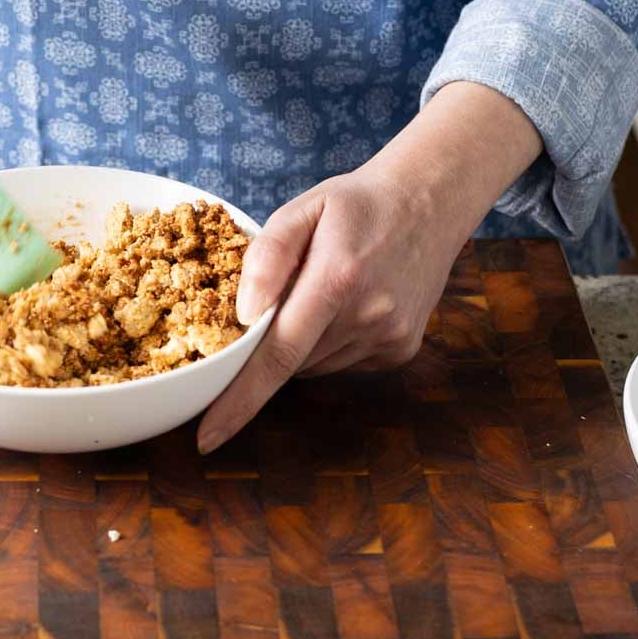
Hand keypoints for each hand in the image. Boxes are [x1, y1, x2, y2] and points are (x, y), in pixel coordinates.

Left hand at [195, 164, 462, 451]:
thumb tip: (243, 316)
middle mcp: (368, 317)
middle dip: (268, 343)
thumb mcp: (303, 208)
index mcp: (337, 279)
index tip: (207, 438)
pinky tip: (349, 303)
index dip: (238, 402)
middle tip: (281, 295)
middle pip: (290, 362)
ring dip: (302, 341)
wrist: (431, 200)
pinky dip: (330, 342)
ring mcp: (389, 338)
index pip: (277, 356)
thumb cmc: (357, 204)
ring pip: (313, 365)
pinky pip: (342, 362)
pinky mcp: (401, 350)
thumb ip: (268, 257)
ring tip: (323, 289)